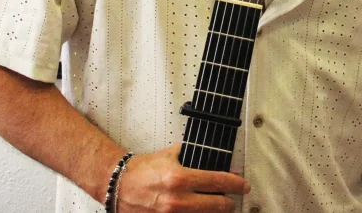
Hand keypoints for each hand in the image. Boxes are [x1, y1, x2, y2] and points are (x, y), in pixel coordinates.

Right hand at [117, 144, 249, 212]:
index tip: (243, 185)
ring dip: (215, 212)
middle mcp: (176, 199)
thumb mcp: (170, 154)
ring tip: (218, 206)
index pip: (218, 181)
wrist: (119, 185)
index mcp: (178, 177)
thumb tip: (217, 160)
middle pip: (217, 205)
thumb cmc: (143, 170)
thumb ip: (194, 155)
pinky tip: (202, 212)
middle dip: (229, 202)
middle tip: (232, 199)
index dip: (236, 183)